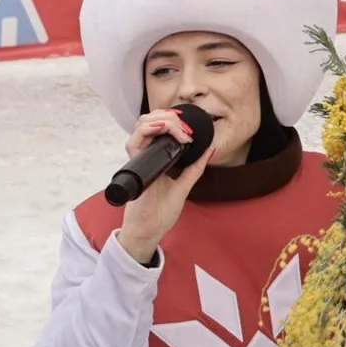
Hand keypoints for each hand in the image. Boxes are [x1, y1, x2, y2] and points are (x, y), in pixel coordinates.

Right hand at [115, 109, 213, 262]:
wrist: (150, 230)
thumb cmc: (161, 212)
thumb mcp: (184, 185)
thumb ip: (195, 168)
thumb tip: (211, 150)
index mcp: (155, 157)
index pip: (157, 127)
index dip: (171, 119)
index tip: (189, 128)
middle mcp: (145, 155)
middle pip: (149, 120)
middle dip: (169, 116)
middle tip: (185, 128)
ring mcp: (139, 160)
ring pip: (141, 125)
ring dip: (162, 121)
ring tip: (179, 130)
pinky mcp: (135, 167)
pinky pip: (134, 142)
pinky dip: (148, 130)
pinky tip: (162, 129)